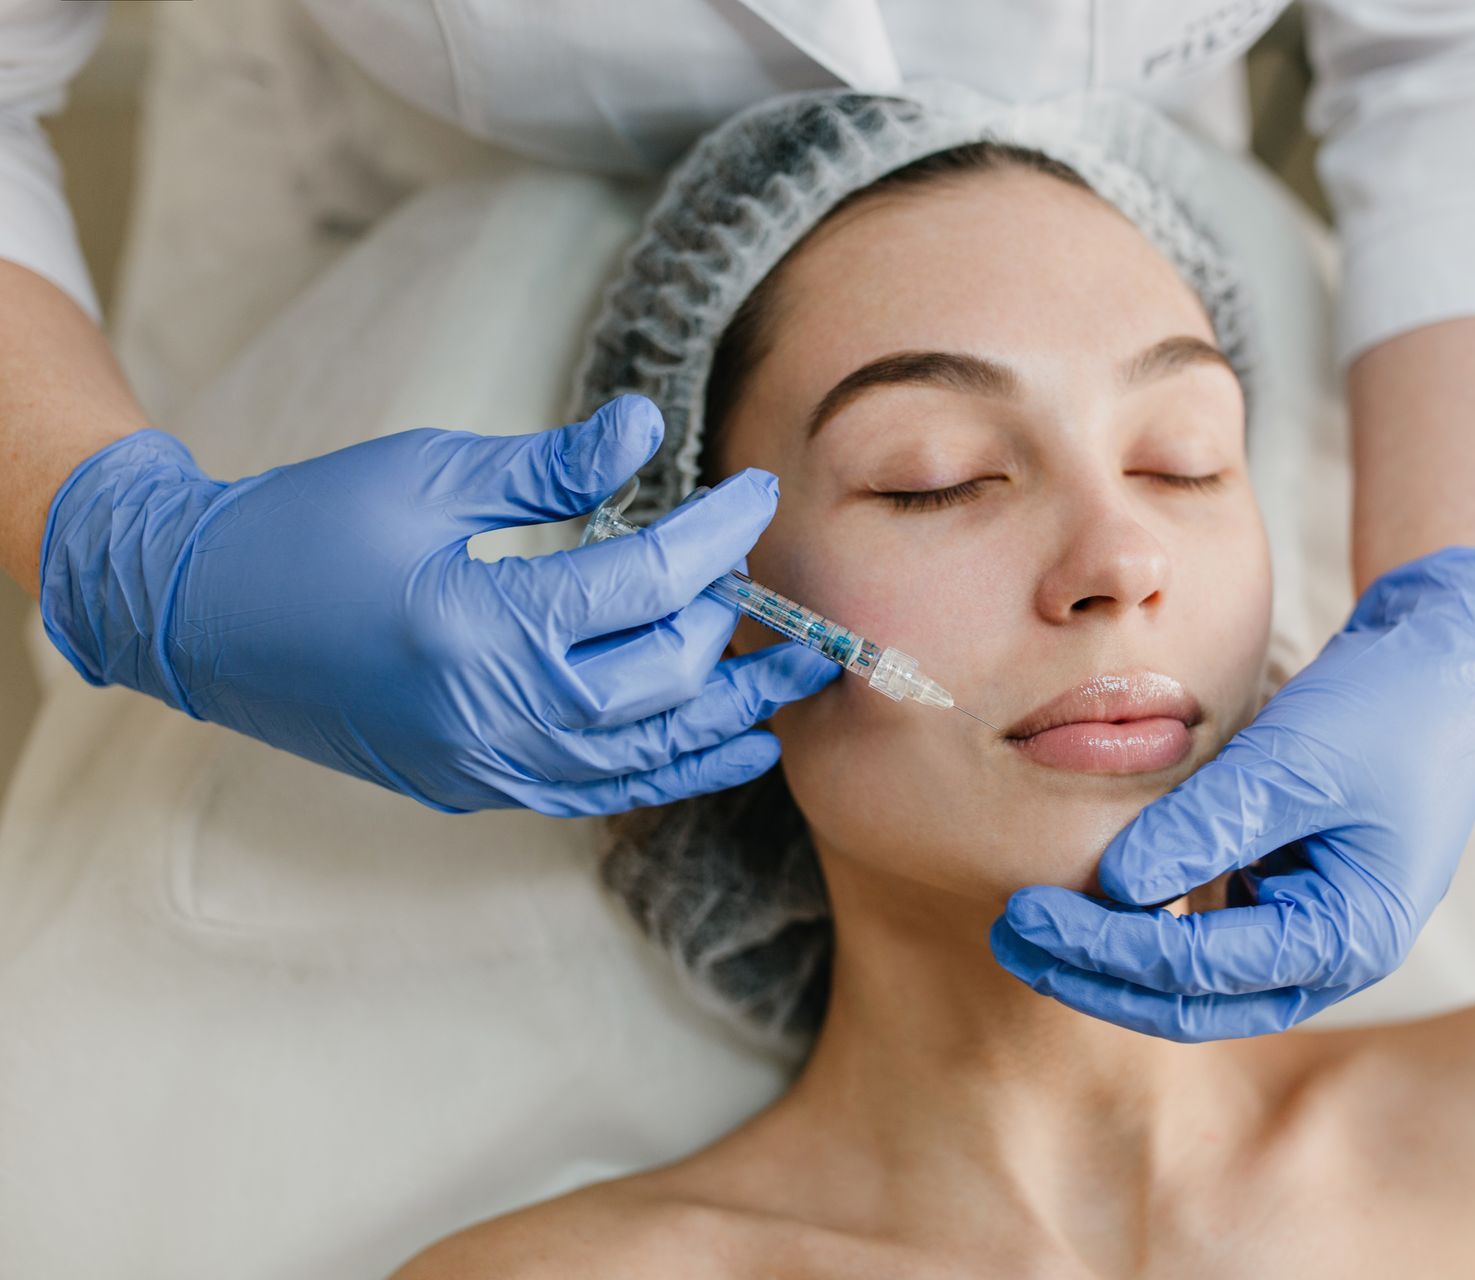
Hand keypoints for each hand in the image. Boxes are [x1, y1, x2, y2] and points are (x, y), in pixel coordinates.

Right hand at [38, 396, 838, 814]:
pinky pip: (596, 793)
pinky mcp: (473, 786)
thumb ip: (551, 468)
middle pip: (661, 680)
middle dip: (727, 626)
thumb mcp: (428, 473)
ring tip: (793, 684)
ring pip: (644, 756)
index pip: (646, 587)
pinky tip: (723, 751)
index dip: (716, 536)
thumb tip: (646, 429)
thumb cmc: (305, 527)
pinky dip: (667, 772)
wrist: (197, 615)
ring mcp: (482, 765)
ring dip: (727, 718)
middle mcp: (490, 714)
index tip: (755, 493)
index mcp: (480, 625)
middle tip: (759, 577)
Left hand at [989, 546, 1474, 1040]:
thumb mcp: (1292, 760)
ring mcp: (1312, 930)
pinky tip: (1085, 900)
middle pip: (1191, 1001)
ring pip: (1193, 979)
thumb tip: (1115, 888)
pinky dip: (1146, 923)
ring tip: (1027, 926)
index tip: (1027, 912)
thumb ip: (1205, 827)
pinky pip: (1205, 933)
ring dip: (1112, 958)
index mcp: (1350, 938)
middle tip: (1008, 935)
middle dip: (1093, 975)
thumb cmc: (1389, 705)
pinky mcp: (1289, 893)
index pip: (1201, 971)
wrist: (1449, 658)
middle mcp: (1332, 954)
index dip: (1104, 949)